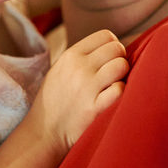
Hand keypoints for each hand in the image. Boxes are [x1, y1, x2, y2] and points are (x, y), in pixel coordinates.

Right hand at [29, 29, 127, 151]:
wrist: (45, 132)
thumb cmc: (55, 100)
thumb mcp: (61, 69)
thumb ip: (82, 56)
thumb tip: (112, 45)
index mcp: (71, 55)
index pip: (106, 35)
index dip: (113, 45)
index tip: (110, 59)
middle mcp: (79, 67)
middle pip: (117, 48)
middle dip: (120, 59)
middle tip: (114, 73)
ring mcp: (87, 87)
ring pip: (121, 66)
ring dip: (123, 75)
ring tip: (114, 84)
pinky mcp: (95, 107)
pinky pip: (120, 89)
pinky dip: (121, 93)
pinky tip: (112, 98)